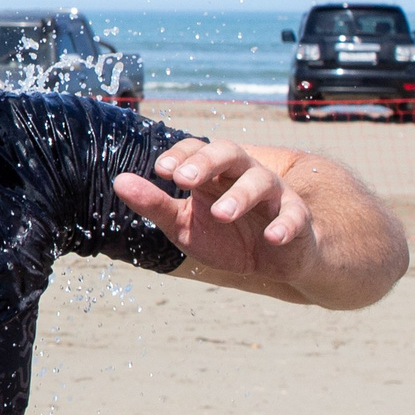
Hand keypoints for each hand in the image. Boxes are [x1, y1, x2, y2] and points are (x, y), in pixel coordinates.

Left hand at [112, 138, 319, 282]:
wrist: (270, 264)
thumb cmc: (224, 237)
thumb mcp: (182, 225)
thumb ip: (154, 204)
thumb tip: (118, 181)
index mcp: (213, 173)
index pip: (196, 150)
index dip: (180, 155)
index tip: (160, 170)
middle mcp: (243, 174)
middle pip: (229, 152)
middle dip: (206, 163)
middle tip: (183, 180)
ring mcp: (273, 194)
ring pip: (261, 181)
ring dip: (241, 195)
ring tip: (221, 214)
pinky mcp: (296, 218)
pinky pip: (294, 216)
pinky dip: (285, 225)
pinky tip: (272, 237)